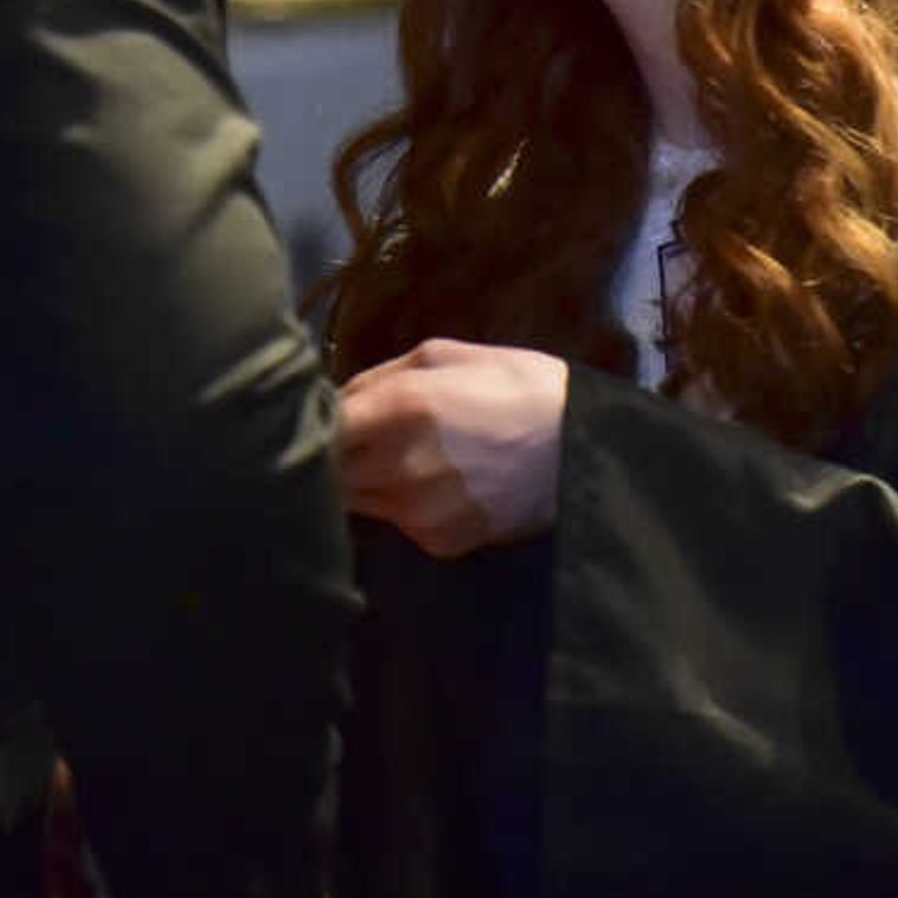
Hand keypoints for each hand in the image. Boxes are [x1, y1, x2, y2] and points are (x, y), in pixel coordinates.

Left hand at [336, 338, 569, 556]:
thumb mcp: (445, 355)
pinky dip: (398, 506)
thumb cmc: (515, 384)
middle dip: (333, 457)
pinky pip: (395, 523)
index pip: (321, 427)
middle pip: (329, 473)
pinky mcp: (437, 542)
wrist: (582, 447)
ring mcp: (417, 512)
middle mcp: (399, 466)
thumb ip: (378, 377)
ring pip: (357, 502)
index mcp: (400, 408)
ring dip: (362, 483)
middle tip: (352, 441)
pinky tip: (429, 485)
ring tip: (392, 459)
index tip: (319, 416)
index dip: (315, 422)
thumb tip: (335, 399)